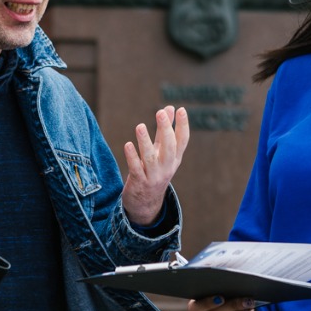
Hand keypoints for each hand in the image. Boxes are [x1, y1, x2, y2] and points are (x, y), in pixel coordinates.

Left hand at [121, 106, 189, 225]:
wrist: (146, 203)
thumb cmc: (155, 170)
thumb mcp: (162, 152)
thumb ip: (165, 131)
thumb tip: (170, 108)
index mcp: (174, 158)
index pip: (182, 141)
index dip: (183, 126)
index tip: (181, 110)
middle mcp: (166, 167)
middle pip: (169, 148)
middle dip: (166, 130)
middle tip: (160, 112)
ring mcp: (153, 176)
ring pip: (150, 158)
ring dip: (145, 142)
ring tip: (140, 126)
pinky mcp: (139, 182)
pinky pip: (136, 168)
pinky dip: (132, 157)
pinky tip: (128, 145)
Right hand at [187, 295, 256, 310]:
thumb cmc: (233, 305)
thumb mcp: (229, 296)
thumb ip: (227, 293)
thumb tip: (236, 289)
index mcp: (197, 308)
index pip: (194, 308)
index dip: (207, 303)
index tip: (222, 298)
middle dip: (229, 306)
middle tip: (243, 300)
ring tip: (245, 308)